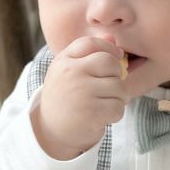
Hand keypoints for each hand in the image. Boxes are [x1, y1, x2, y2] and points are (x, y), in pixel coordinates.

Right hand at [31, 35, 128, 159]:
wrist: (51, 130)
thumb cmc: (66, 96)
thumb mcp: (70, 70)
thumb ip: (89, 52)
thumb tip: (112, 38)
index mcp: (64, 61)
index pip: (91, 43)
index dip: (109, 49)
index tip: (115, 58)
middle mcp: (71, 73)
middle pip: (110, 62)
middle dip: (116, 75)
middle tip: (109, 87)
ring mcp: (81, 92)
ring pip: (118, 86)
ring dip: (118, 97)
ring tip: (105, 103)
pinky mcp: (91, 112)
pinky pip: (118, 107)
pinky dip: (115, 113)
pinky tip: (104, 115)